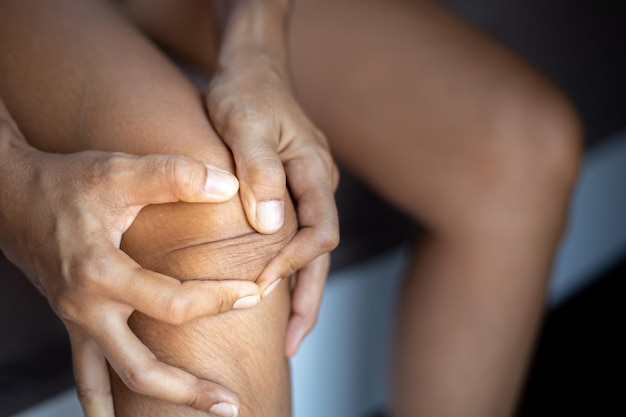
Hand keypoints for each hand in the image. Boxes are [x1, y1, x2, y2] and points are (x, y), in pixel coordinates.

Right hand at [0, 118, 255, 415]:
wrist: (12, 197)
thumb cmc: (66, 183)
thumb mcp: (120, 172)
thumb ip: (175, 176)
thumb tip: (230, 185)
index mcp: (101, 274)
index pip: (172, 304)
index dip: (219, 301)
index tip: (256, 294)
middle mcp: (87, 309)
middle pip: (140, 372)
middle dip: (189, 392)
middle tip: (233, 403)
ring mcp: (77, 323)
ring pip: (113, 384)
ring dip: (154, 405)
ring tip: (195, 415)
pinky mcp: (74, 324)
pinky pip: (88, 376)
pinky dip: (105, 402)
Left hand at [206, 55, 339, 356]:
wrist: (251, 68)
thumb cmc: (245, 91)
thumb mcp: (244, 124)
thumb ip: (259, 172)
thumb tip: (270, 227)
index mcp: (313, 170)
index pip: (319, 230)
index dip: (294, 261)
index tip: (261, 282)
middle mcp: (317, 185)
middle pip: (322, 253)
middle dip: (308, 298)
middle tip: (290, 343)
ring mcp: (306, 190)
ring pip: (312, 252)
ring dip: (301, 291)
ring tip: (288, 335)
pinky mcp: (291, 193)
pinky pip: (297, 238)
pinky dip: (288, 269)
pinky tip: (273, 290)